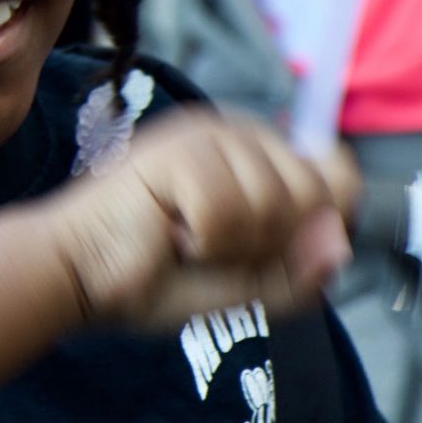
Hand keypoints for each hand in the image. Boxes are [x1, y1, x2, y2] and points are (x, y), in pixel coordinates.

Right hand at [46, 110, 352, 330]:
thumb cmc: (156, 277)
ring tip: (185, 240)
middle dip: (269, 245)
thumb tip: (337, 242)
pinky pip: (227, 212)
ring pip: (272, 204)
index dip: (316, 228)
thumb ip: (302, 274)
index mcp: (262, 156)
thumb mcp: (250, 289)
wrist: (81, 280)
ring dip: (229, 247)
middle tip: (212, 249)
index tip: (263, 249)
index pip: (340, 178)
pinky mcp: (179, 150)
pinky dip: (201, 243)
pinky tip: (167, 233)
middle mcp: (241, 134)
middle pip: (314, 195)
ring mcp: (209, 135)